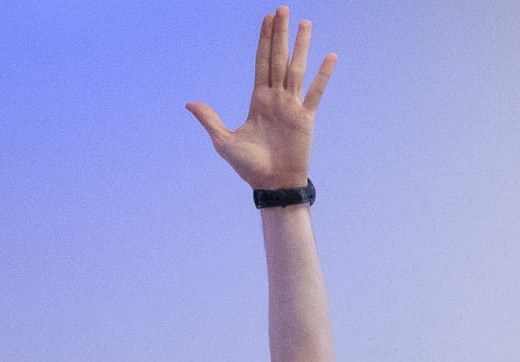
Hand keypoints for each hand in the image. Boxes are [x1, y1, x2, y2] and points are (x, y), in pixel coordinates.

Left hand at [187, 7, 335, 189]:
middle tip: (282, 9)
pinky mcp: (305, 119)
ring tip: (305, 24)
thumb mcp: (224, 142)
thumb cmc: (249, 167)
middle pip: (278, 58)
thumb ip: (210, 119)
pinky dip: (323, 76)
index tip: (267, 18)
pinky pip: (316, 93)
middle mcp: (276, 98)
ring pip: (297, 69)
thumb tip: (190, 103)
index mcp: (258, 99)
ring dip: (301, 46)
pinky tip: (329, 58)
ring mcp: (292, 107)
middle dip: (280, 33)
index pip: (261, 62)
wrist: (272, 185)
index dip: (264, 40)